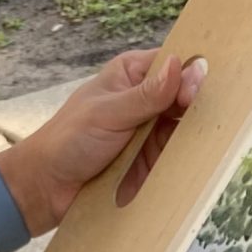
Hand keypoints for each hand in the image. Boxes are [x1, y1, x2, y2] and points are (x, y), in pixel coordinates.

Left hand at [0, 47, 207, 234]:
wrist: (45, 188)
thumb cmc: (68, 140)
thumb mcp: (108, 113)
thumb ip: (146, 95)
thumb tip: (180, 65)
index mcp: (132, 74)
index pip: (172, 64)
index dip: (189, 74)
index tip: (194, 92)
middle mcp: (144, 99)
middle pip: (184, 97)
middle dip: (195, 107)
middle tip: (201, 119)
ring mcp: (148, 131)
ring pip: (183, 128)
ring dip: (192, 136)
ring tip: (205, 142)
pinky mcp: (148, 160)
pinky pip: (174, 157)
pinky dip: (184, 160)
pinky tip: (196, 162)